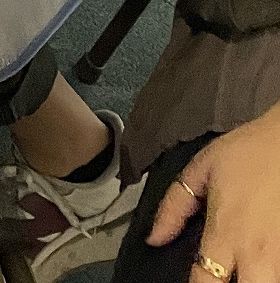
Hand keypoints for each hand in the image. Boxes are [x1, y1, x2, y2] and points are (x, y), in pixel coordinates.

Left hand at [146, 104, 279, 282]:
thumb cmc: (248, 153)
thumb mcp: (201, 169)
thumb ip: (173, 206)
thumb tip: (154, 238)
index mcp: (226, 232)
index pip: (204, 282)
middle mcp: (255, 252)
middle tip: (217, 280)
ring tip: (239, 275)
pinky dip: (268, 276)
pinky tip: (258, 270)